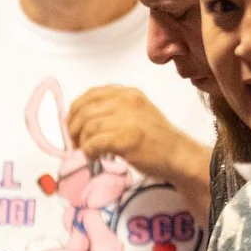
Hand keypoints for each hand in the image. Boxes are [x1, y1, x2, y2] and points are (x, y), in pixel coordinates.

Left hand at [68, 86, 203, 187]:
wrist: (178, 155)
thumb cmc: (156, 139)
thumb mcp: (137, 113)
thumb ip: (113, 110)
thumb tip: (81, 119)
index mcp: (127, 93)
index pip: (90, 95)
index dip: (75, 111)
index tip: (72, 125)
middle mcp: (126, 101)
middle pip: (84, 111)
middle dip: (73, 128)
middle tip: (75, 143)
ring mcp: (126, 119)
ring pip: (87, 127)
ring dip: (81, 142)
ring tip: (86, 152)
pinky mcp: (125, 139)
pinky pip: (93, 143)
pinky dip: (88, 152)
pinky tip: (94, 157)